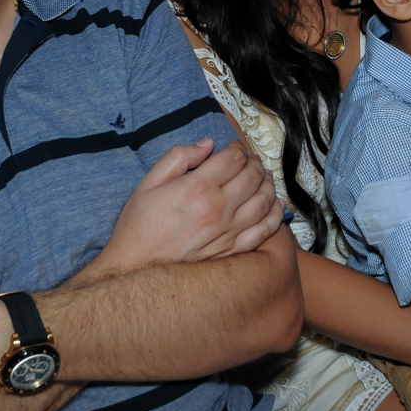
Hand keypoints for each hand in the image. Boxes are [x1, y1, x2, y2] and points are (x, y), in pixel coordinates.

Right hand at [87, 138, 281, 276]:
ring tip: (264, 176)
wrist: (135, 266)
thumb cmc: (139, 224)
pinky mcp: (231, 250)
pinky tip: (276, 205)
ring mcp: (228, 231)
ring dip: (267, 184)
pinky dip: (274, 215)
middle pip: (252, 177)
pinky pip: (264, 231)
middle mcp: (219, 208)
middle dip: (254, 162)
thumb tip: (208, 144)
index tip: (234, 146)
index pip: (233, 159)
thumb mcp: (149, 181)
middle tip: (250, 159)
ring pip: (263, 201)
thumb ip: (179, 156)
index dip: (237, 147)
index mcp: (198, 187)